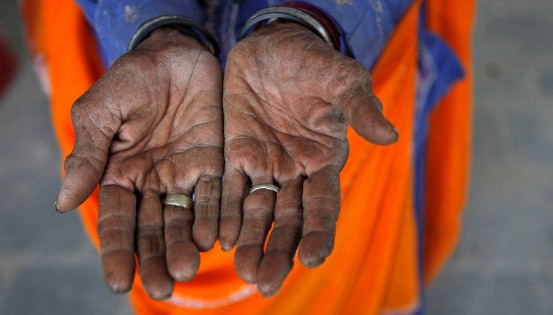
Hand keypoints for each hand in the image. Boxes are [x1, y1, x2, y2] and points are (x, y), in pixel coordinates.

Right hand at [54, 27, 222, 298]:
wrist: (174, 53)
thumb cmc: (129, 79)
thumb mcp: (100, 112)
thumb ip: (88, 155)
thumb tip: (63, 203)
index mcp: (119, 175)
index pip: (117, 221)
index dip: (117, 251)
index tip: (117, 282)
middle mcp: (151, 183)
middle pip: (152, 229)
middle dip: (154, 259)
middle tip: (160, 288)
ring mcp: (184, 175)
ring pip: (185, 219)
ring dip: (185, 245)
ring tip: (186, 269)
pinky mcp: (215, 163)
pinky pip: (217, 195)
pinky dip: (217, 217)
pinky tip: (215, 239)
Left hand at [220, 22, 397, 296]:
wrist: (272, 46)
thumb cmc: (313, 61)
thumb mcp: (341, 77)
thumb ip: (360, 106)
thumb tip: (389, 137)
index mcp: (323, 160)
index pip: (323, 204)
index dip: (319, 231)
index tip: (312, 257)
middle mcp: (294, 172)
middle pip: (288, 220)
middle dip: (280, 251)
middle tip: (267, 282)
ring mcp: (263, 165)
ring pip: (256, 212)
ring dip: (250, 241)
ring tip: (244, 271)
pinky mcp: (234, 155)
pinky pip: (226, 189)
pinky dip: (222, 213)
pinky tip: (217, 238)